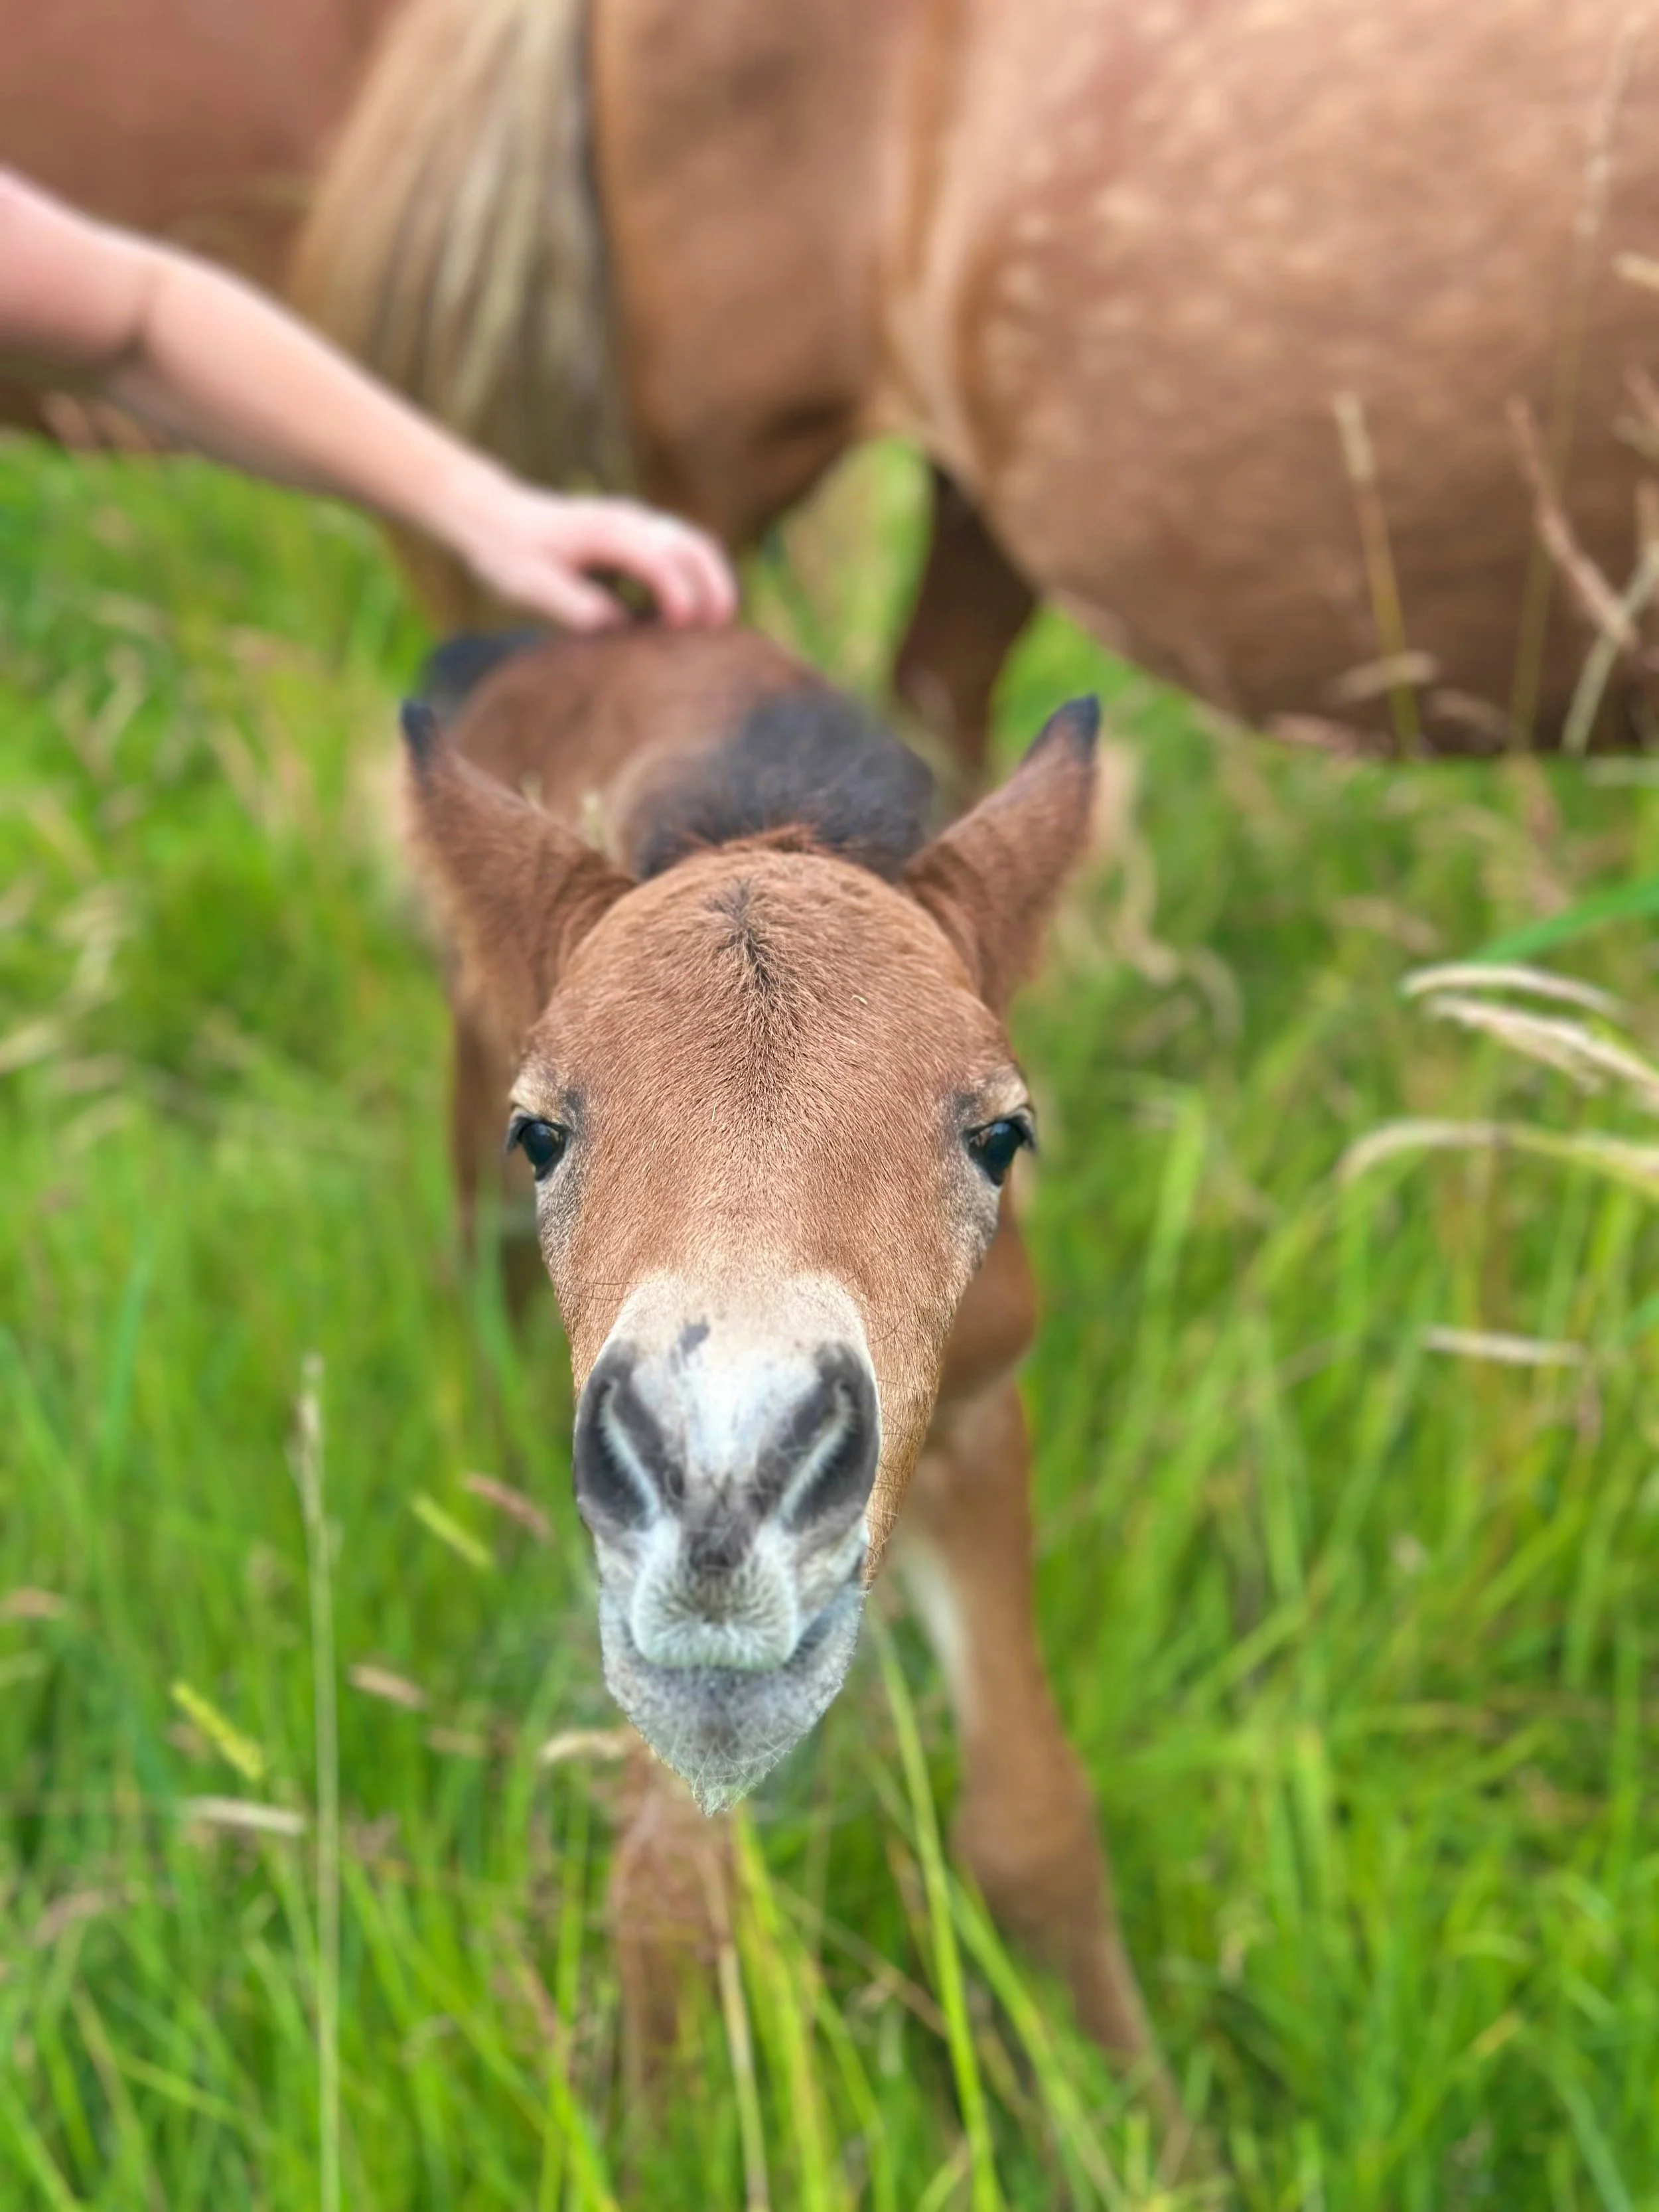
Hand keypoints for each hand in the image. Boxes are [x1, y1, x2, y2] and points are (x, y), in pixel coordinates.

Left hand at [446, 476, 738, 629]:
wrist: (493, 515)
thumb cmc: (509, 551)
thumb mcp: (529, 584)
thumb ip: (572, 604)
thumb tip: (614, 625)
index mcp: (605, 530)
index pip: (659, 559)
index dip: (678, 594)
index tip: (683, 630)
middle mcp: (628, 519)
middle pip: (692, 545)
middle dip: (714, 586)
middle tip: (723, 632)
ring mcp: (635, 522)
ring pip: (693, 544)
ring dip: (712, 580)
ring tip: (718, 625)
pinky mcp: (634, 533)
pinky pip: (681, 550)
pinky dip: (697, 577)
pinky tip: (691, 614)